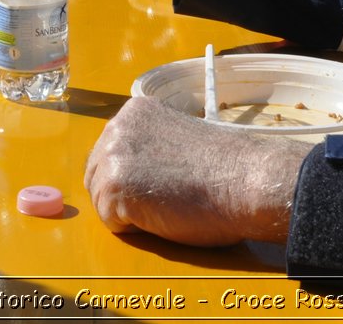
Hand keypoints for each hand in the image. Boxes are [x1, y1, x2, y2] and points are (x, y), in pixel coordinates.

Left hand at [85, 96, 304, 246]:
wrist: (246, 180)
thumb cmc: (224, 168)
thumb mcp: (175, 138)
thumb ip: (148, 145)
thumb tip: (134, 168)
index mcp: (133, 112)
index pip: (109, 154)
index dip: (134, 178)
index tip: (163, 182)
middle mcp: (116, 126)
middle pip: (97, 176)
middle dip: (123, 195)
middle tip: (164, 199)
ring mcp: (112, 155)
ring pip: (101, 201)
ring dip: (130, 213)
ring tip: (168, 204)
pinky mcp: (115, 186)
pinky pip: (111, 223)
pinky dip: (135, 229)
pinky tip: (164, 214)